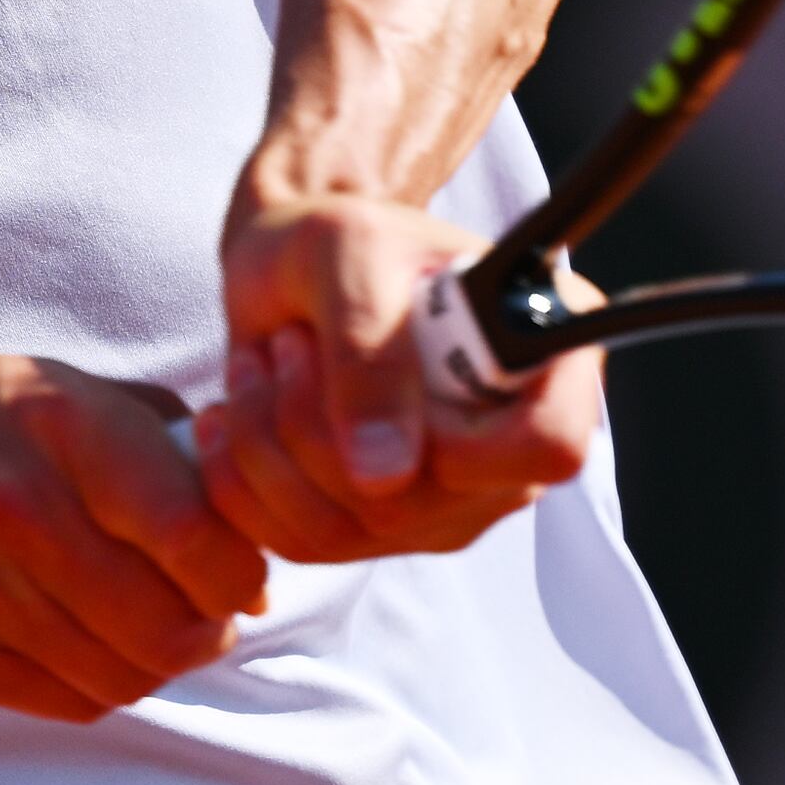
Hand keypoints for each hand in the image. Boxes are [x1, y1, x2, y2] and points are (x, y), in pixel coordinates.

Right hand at [0, 355, 267, 721]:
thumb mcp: (48, 385)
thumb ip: (155, 436)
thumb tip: (248, 524)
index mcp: (60, 424)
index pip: (199, 536)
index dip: (239, 573)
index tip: (237, 574)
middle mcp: (17, 507)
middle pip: (170, 626)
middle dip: (205, 633)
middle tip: (202, 617)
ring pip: (123, 674)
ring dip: (152, 665)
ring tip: (140, 629)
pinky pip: (65, 701)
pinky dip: (95, 685)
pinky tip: (80, 646)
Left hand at [200, 184, 597, 564]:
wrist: (287, 270)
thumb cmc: (337, 241)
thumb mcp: (349, 252)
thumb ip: (370, 348)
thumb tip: (383, 477)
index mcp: (545, 359)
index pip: (549, 446)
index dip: (466, 437)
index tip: (395, 375)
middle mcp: (509, 451)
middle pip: (420, 505)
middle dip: (316, 421)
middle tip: (290, 341)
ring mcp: (448, 504)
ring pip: (346, 530)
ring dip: (267, 438)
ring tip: (263, 361)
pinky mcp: (378, 534)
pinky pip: (298, 542)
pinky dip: (241, 475)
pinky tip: (236, 411)